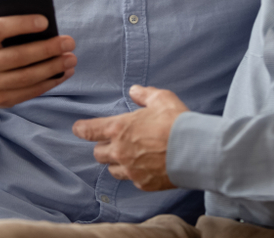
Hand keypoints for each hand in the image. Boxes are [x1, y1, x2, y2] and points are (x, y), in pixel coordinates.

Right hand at [0, 14, 74, 160]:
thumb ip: (9, 18)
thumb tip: (41, 12)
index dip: (23, 24)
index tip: (46, 22)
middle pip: (18, 56)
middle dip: (48, 49)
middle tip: (70, 42)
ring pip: (27, 77)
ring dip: (54, 68)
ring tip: (71, 58)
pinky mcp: (0, 100)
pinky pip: (30, 92)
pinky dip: (50, 82)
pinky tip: (65, 73)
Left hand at [73, 85, 187, 190]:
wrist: (195, 151)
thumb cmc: (176, 122)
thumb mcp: (161, 99)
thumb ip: (144, 94)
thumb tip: (135, 90)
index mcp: (119, 129)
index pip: (89, 130)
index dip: (81, 129)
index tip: (78, 128)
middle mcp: (120, 151)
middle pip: (98, 153)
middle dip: (103, 146)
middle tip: (114, 141)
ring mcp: (130, 170)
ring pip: (112, 169)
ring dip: (116, 162)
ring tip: (129, 155)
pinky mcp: (143, 183)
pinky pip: (132, 179)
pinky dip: (135, 173)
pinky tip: (146, 166)